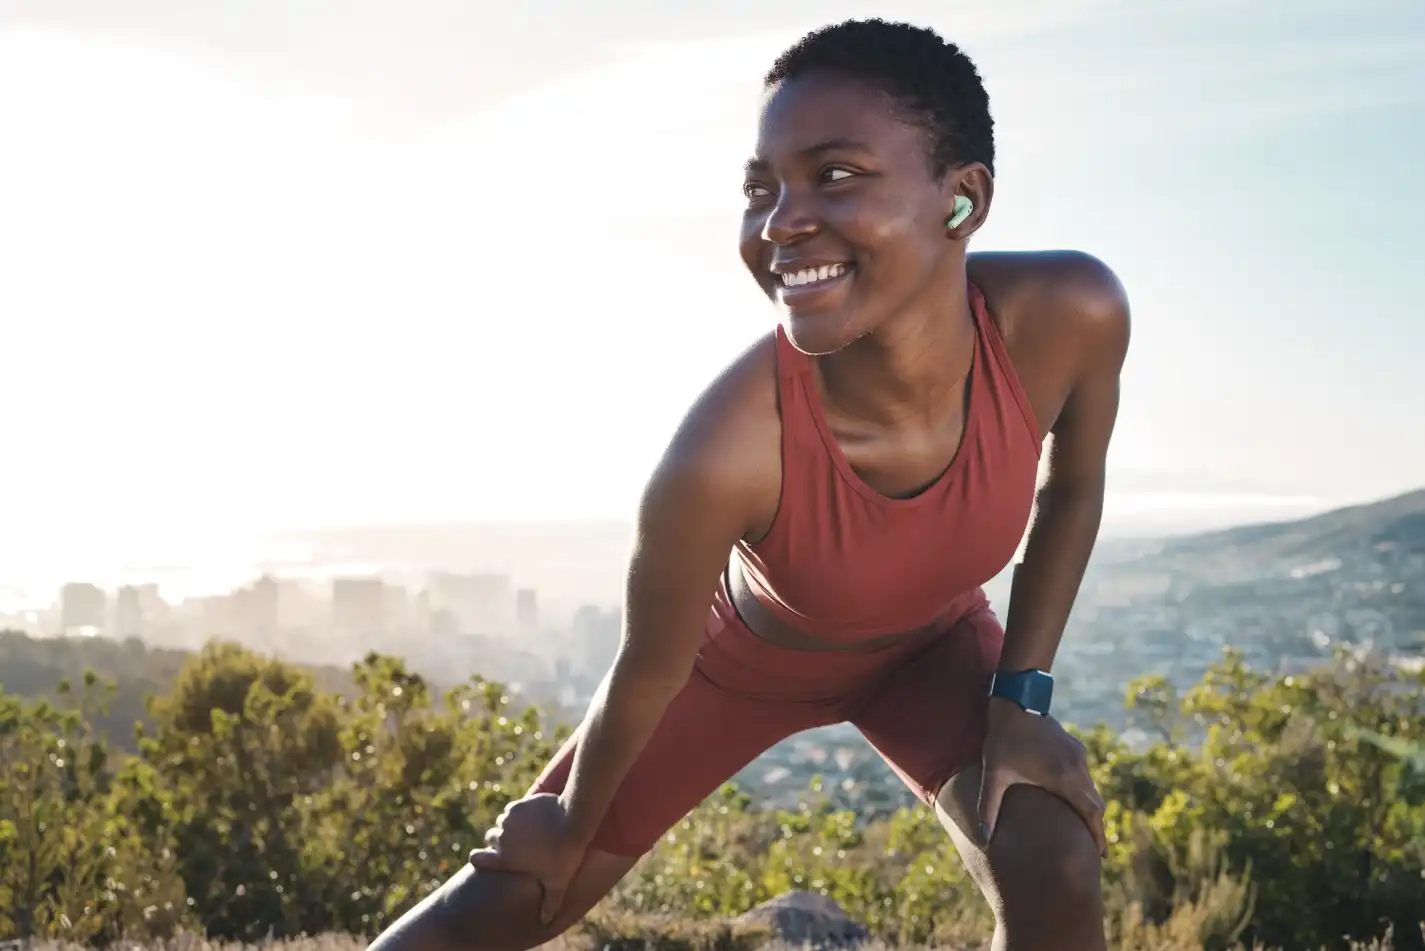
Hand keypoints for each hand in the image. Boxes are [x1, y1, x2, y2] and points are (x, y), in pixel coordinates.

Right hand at [468, 793, 586, 925]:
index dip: (479, 858)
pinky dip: (519, 813)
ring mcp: (508, 818)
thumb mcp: (558, 882)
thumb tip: (545, 921)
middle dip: (499, 841)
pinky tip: (533, 817)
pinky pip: (513, 809)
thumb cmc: (564, 854)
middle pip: (490, 838)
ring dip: (510, 826)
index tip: (486, 857)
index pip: (476, 858)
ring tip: (527, 831)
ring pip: (502, 822)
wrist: (573, 820)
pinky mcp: (519, 804)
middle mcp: (501, 837)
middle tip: (516, 845)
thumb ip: (549, 903)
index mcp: (504, 858)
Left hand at [976, 698, 1107, 856]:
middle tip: (1095, 850)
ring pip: (1091, 789)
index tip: (1102, 856)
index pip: (1090, 813)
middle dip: (1095, 827)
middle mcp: (1077, 768)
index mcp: (1063, 778)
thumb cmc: (1003, 738)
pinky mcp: (1074, 746)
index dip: (1097, 835)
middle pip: (1095, 804)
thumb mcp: (994, 774)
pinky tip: (1073, 799)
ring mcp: (1078, 755)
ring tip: (1084, 828)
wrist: (1016, 700)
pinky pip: (1085, 776)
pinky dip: (1084, 792)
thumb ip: (988, 807)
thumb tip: (981, 837)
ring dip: (1090, 808)